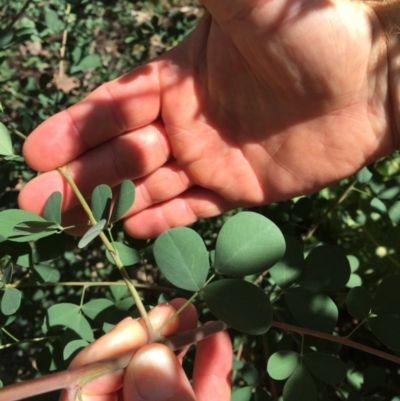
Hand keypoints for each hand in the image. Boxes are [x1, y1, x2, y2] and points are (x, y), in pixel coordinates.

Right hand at [19, 0, 395, 237]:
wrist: (370, 85)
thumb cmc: (312, 36)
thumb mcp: (245, 5)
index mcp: (177, 78)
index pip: (113, 107)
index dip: (75, 129)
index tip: (37, 152)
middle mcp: (188, 121)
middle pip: (123, 152)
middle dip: (80, 175)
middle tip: (37, 201)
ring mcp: (212, 158)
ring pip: (152, 184)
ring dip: (111, 202)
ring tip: (71, 225)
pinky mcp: (240, 187)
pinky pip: (193, 207)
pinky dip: (164, 219)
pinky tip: (134, 229)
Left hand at [61, 299, 231, 400]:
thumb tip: (151, 355)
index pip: (85, 382)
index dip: (113, 349)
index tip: (146, 324)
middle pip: (128, 372)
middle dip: (154, 336)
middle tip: (175, 309)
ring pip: (163, 377)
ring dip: (183, 345)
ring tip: (194, 314)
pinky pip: (195, 391)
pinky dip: (208, 368)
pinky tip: (219, 340)